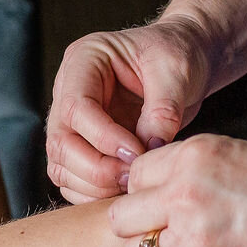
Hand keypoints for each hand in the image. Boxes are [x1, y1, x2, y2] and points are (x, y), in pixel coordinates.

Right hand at [46, 17, 212, 203]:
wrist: (186, 58)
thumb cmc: (178, 54)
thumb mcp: (176, 71)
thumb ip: (162, 110)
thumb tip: (148, 149)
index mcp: (85, 59)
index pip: (76, 107)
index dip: (103, 138)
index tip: (137, 153)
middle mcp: (69, 89)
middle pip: (60, 141)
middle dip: (96, 168)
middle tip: (134, 177)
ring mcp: (72, 118)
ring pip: (61, 164)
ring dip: (94, 185)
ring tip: (133, 185)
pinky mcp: (83, 143)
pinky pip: (73, 178)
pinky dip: (93, 193)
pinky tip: (124, 191)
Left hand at [106, 134, 246, 246]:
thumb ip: (206, 159)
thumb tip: (175, 172)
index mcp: (196, 153)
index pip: (137, 173)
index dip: (150, 189)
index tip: (166, 200)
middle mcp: (185, 192)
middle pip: (123, 214)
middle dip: (142, 223)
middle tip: (169, 229)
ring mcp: (194, 237)